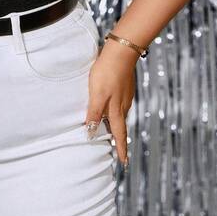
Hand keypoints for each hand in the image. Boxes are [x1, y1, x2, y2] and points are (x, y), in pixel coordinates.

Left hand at [84, 39, 137, 165]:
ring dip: (117, 124)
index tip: (124, 163)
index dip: (121, 149)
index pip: (119, 134)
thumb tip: (91, 133)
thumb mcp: (97, 95)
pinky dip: (116, 111)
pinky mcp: (124, 85)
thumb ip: (94, 113)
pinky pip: (120, 103)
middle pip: (121, 125)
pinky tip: (112, 106)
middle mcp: (123, 105)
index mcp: (117, 110)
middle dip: (119, 139)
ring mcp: (125, 95)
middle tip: (119, 150)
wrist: (121, 52)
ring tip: (113, 131)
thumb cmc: (106, 73)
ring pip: (121, 114)